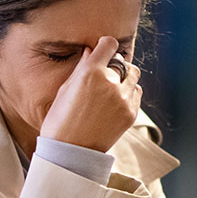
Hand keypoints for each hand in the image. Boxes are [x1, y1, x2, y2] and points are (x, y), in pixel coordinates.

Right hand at [38, 36, 141, 152]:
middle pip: (122, 62)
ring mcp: (123, 99)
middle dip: (114, 65)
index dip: (105, 46)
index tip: (103, 51)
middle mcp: (110, 82)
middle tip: (104, 76)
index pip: (109, 44)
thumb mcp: (64, 91)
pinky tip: (115, 103)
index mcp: (90, 72)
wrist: (70, 153)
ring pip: (133, 76)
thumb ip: (81, 68)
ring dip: (124, 78)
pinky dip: (128, 94)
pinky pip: (136, 94)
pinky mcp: (130, 113)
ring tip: (111, 90)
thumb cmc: (60, 122)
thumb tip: (90, 52)